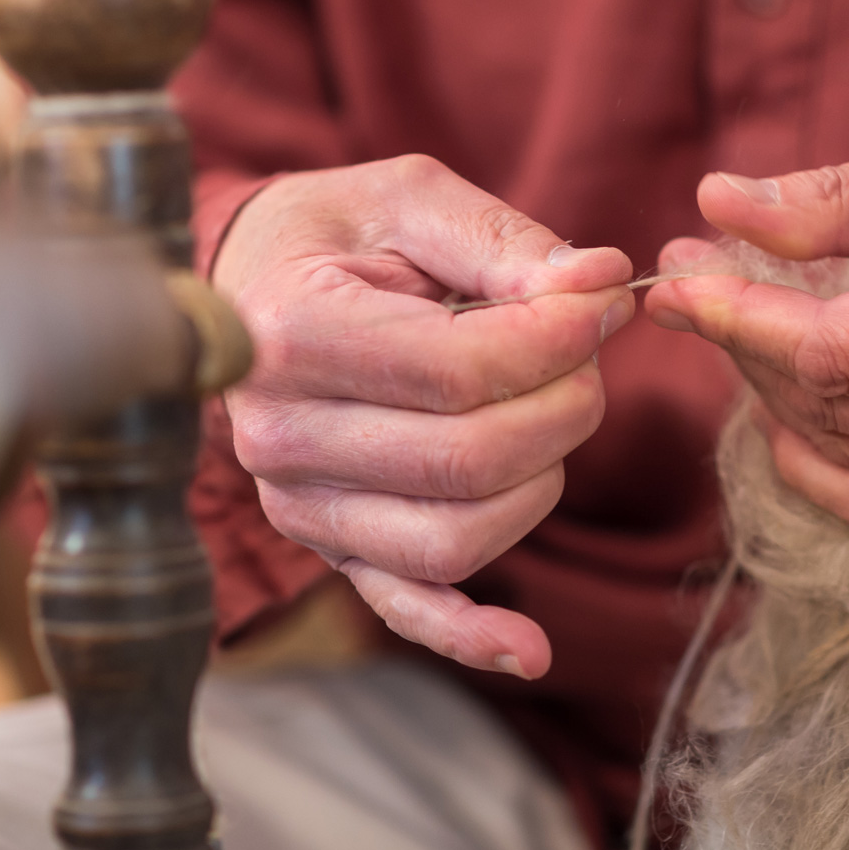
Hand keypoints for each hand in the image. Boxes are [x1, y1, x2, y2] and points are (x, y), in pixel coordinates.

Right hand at [214, 155, 633, 677]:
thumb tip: (600, 282)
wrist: (248, 285)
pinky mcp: (327, 547)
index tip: (599, 300)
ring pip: (458, 537)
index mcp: (291, 335)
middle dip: (564, 404)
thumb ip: (503, 239)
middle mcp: (281, 436)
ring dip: (541, 478)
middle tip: (586, 350)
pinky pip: (405, 608)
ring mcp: (299, 505)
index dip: (557, 340)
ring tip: (547, 408)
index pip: (457, 372)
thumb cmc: (331, 235)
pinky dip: (470, 635)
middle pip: (469, 461)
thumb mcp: (408, 199)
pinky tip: (530, 650)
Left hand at [644, 128, 848, 533]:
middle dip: (739, 340)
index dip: (738, 318)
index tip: (674, 279)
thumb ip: (833, 199)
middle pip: (825, 403)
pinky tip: (780, 409)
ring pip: (839, 452)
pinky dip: (815, 460)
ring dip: (767, 391)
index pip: (832, 352)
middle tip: (690, 280)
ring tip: (735, 321)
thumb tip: (717, 203)